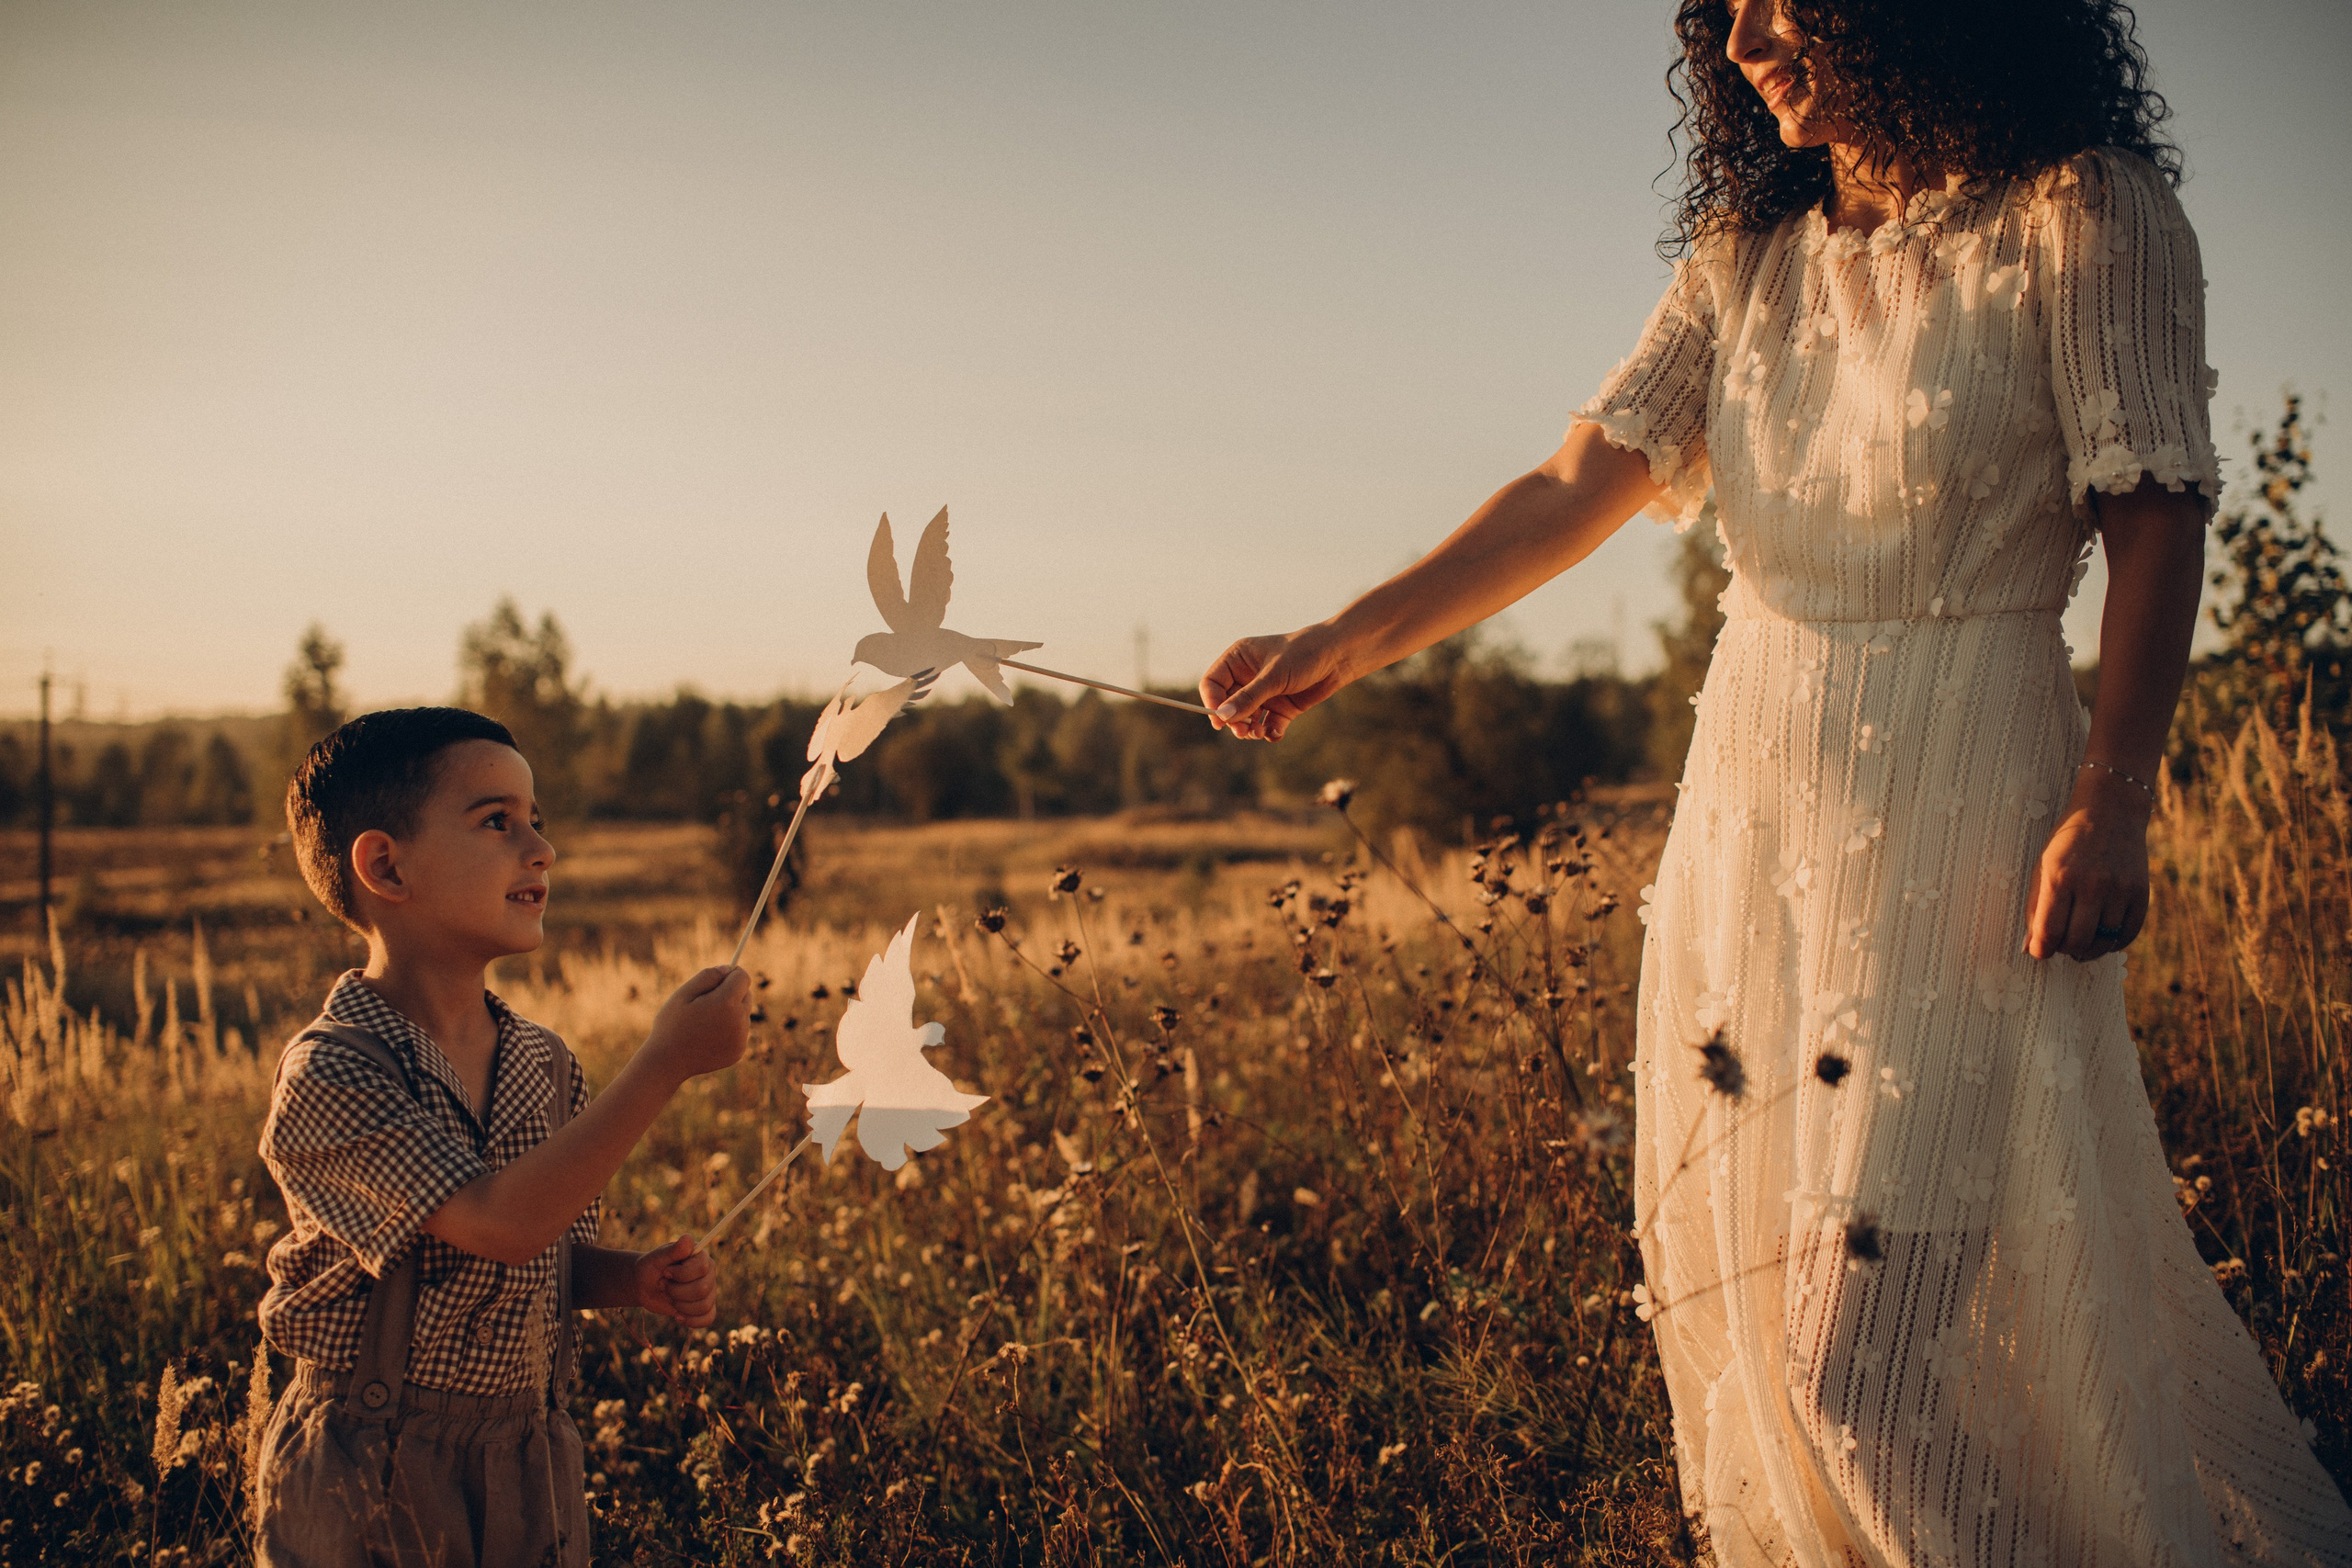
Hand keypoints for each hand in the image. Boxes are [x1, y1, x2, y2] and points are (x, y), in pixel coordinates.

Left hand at [632, 1235, 718, 1327]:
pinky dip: (692, 1321)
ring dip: (680, 1305)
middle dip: (676, 1292)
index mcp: (701, 1257)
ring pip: (703, 1306)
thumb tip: (688, 1238)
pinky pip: (708, 1318)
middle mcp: (709, 1273)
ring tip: (669, 1297)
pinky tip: (678, 1317)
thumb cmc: (651, 1267)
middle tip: (663, 1285)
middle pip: (702, 1289)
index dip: (680, 1274)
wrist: (645, 1285)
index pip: (701, 1269)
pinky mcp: (704, 1307)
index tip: (665, 1272)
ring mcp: (709, 1291)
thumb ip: (674, 1250)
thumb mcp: (658, 1257)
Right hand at [646, 965, 751, 1081]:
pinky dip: (729, 1030)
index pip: (743, 977)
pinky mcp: (739, 1051)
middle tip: (707, 1002)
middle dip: (732, 993)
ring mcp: (741, 1038)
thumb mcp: (682, 994)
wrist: (667, 1062)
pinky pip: (740, 1032)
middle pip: (746, 995)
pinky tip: (708, 1037)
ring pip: (744, 1014)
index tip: (720, 978)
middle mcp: (739, 1021)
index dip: (731, 974)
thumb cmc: (671, 1024)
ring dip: (730, 1012)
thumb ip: (707, 977)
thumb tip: (727, 968)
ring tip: (705, 1022)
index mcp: (726, 1003)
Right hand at [1200, 624, 1351, 740]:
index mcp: (1238, 659)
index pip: (1212, 683)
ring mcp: (1265, 694)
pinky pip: (1267, 725)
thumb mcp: (1274, 676)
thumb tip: (1223, 717)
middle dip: (1234, 721)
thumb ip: (1248, 698)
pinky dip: (1269, 732)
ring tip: (1259, 733)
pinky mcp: (1281, 707)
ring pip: (1246, 719)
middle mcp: (1248, 677)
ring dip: (1250, 729)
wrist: (1340, 656)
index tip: (1220, 720)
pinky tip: (1275, 733)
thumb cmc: (1304, 654)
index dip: (1213, 702)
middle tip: (1243, 733)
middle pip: (1227, 705)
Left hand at [2026, 773, 2152, 961]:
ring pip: (2103, 942)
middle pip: (2076, 941)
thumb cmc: (2069, 842)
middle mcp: (2092, 884)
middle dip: (2064, 950)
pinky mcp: (2141, 893)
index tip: (2040, 951)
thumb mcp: (2043, 866)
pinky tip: (2102, 938)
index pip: (2049, 931)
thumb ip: (2036, 906)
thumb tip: (2029, 947)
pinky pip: (2127, 934)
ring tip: (2080, 943)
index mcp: (2060, 876)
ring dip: (2088, 949)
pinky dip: (2113, 944)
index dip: (2041, 950)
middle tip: (2061, 945)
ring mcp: (2120, 889)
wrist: (2111, 811)